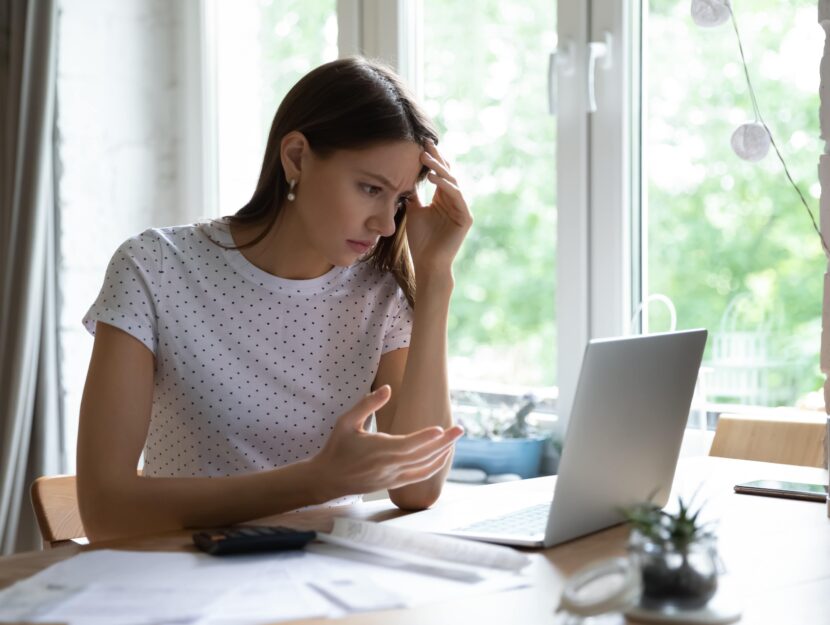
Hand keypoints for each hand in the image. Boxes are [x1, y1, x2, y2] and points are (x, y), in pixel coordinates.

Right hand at [310, 385, 463, 499]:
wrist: (327, 478)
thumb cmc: (337, 447)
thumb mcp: (346, 421)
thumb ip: (367, 404)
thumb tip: (388, 388)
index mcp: (378, 450)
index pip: (408, 445)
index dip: (426, 438)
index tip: (442, 429)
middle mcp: (389, 466)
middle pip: (423, 456)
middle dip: (444, 443)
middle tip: (461, 429)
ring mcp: (392, 477)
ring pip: (424, 468)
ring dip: (442, 454)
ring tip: (454, 441)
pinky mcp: (393, 484)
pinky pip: (419, 477)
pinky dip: (433, 467)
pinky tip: (441, 457)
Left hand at [405, 139, 472, 275]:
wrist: (427, 262)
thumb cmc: (420, 240)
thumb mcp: (413, 211)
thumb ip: (413, 195)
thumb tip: (404, 178)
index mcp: (443, 198)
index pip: (438, 174)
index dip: (432, 159)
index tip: (420, 144)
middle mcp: (454, 201)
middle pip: (447, 174)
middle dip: (436, 158)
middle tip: (425, 144)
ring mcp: (461, 208)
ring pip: (452, 182)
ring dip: (439, 169)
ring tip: (425, 159)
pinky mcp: (466, 217)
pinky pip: (457, 196)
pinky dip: (445, 185)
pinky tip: (432, 177)